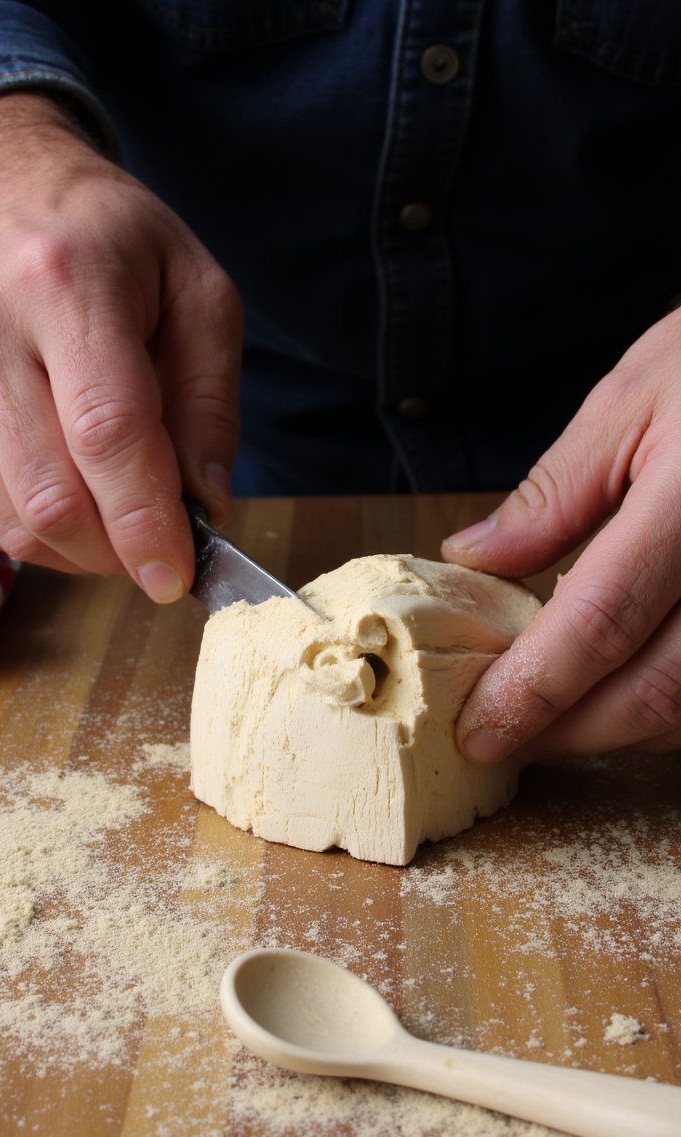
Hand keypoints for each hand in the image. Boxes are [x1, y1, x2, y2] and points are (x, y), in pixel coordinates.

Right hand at [0, 93, 242, 598]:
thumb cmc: (113, 243)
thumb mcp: (199, 294)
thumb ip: (210, 402)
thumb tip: (205, 504)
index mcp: (65, 283)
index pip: (106, 430)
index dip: (145, 519)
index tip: (178, 574)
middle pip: (54, 493)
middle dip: (118, 549)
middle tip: (160, 548)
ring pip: (16, 520)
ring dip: (83, 551)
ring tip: (122, 521)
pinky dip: (41, 536)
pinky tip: (76, 505)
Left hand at [442, 305, 680, 759]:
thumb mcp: (633, 396)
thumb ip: (555, 493)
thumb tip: (477, 560)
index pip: (602, 621)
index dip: (535, 690)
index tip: (480, 728)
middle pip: (658, 690)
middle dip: (572, 733)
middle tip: (507, 739)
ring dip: (624, 733)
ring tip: (556, 723)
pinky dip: (675, 710)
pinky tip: (627, 696)